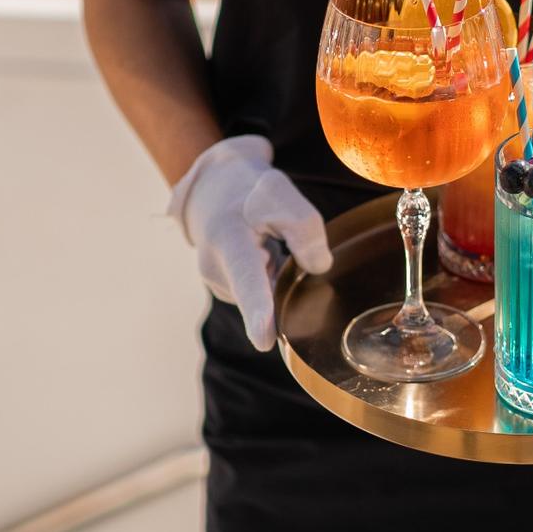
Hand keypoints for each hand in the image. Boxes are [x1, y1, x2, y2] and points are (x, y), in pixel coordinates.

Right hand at [168, 135, 332, 349]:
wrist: (214, 190)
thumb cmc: (249, 193)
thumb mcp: (279, 192)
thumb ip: (303, 227)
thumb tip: (318, 268)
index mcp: (227, 238)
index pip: (246, 278)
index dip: (258, 312)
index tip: (263, 341)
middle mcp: (216, 269)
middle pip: (264, 293)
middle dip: (283, 285)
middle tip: (276, 244)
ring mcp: (218, 284)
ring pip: (265, 295)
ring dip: (276, 276)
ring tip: (264, 243)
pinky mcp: (227, 291)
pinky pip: (260, 294)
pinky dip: (270, 280)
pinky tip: (263, 256)